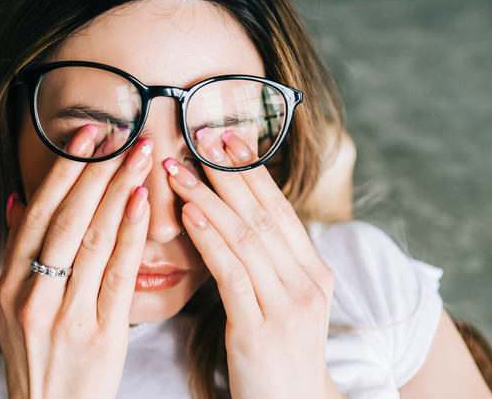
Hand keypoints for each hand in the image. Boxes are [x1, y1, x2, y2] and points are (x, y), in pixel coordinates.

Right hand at [0, 126, 152, 398]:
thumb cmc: (37, 354)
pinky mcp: (99, 335)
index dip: (63, 170)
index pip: (37, 213)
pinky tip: (142, 203)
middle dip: (95, 171)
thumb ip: (17, 251)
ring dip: (117, 191)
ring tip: (139, 155)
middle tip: (122, 132)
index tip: (87, 134)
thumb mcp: (12, 305)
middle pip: (66, 219)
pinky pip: (117, 275)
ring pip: (92, 241)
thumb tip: (18, 198)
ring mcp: (64, 316)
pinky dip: (130, 234)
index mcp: (8, 283)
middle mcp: (31, 296)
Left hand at [163, 131, 342, 398]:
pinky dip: (210, 239)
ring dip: (207, 198)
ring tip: (177, 169)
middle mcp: (307, 283)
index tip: (223, 138)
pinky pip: (232, 274)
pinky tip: (188, 215)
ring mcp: (288, 306)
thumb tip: (234, 220)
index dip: (250, 172)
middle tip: (198, 136)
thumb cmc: (278, 355)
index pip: (278, 210)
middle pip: (262, 214)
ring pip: (245, 238)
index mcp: (313, 272)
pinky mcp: (261, 329)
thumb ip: (267, 263)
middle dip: (227, 172)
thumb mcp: (282, 303)